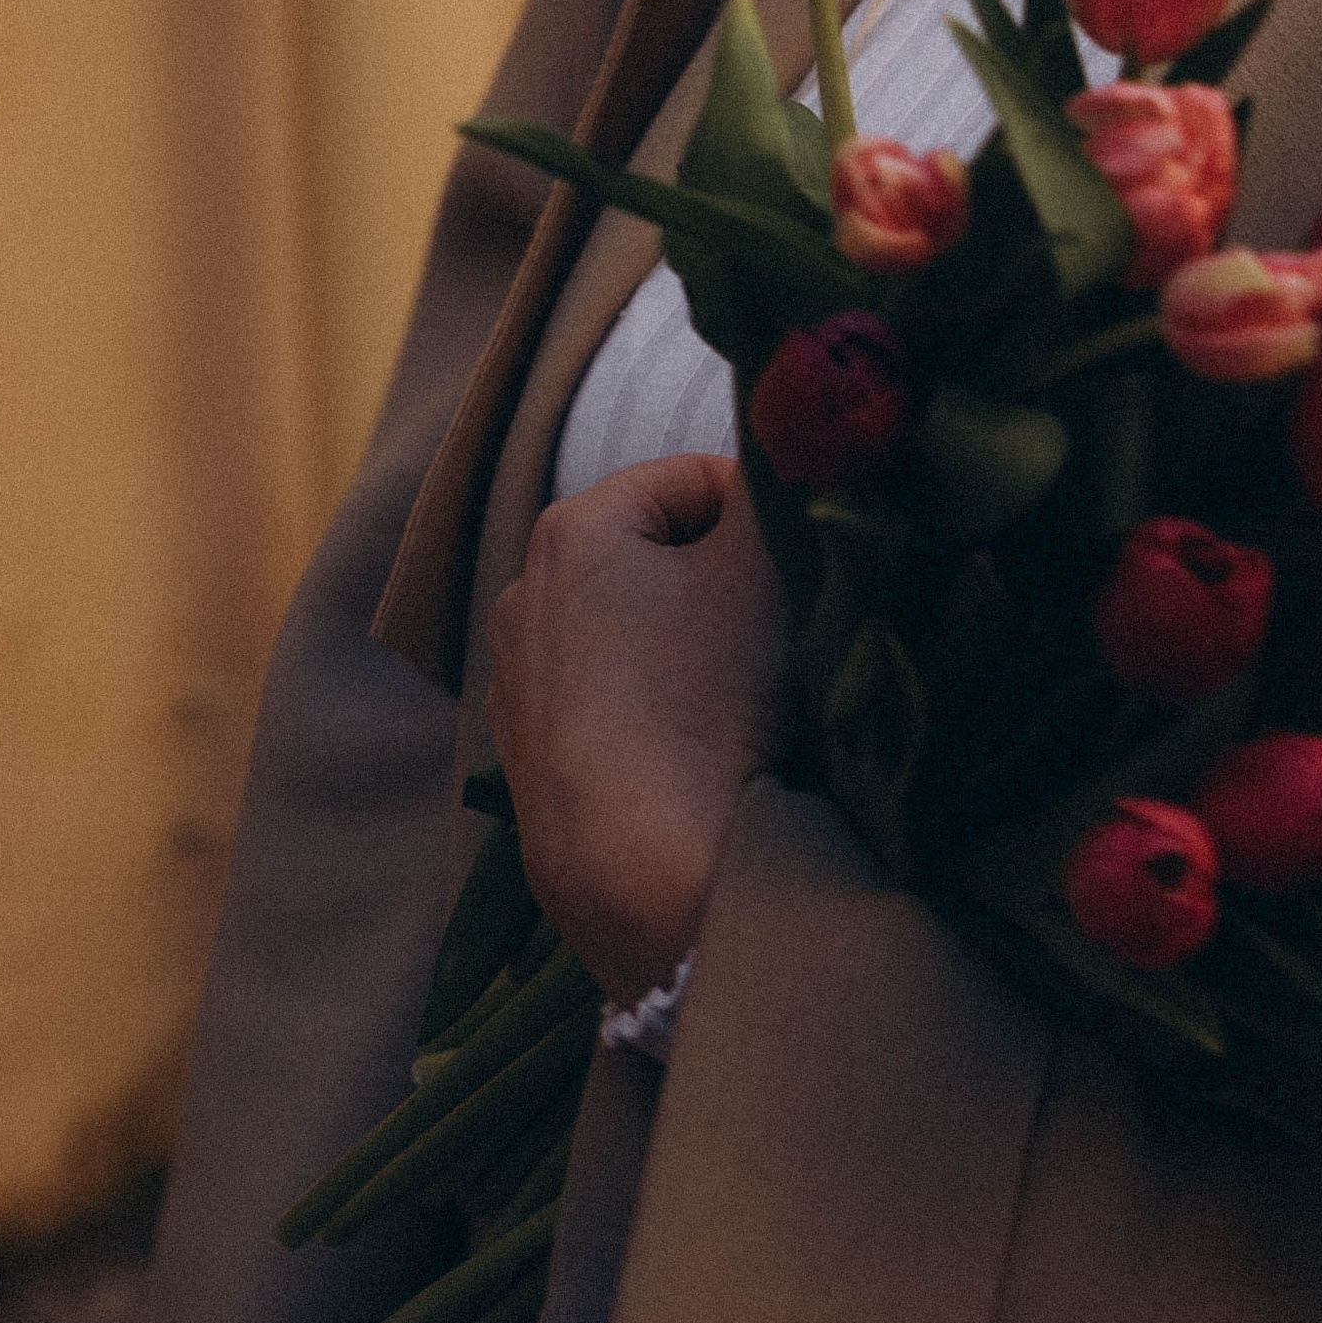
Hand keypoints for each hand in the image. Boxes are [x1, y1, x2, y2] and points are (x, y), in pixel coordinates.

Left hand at [488, 452, 787, 1002]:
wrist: (649, 882)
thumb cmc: (708, 705)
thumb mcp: (763, 566)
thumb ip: (778, 481)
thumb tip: (791, 440)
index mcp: (570, 529)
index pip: (699, 479)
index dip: (766, 520)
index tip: (802, 580)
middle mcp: (523, 597)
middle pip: (665, 558)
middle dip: (726, 588)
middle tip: (780, 643)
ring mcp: (520, 689)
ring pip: (641, 637)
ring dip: (696, 656)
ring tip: (741, 711)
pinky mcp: (530, 769)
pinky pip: (617, 710)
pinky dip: (661, 719)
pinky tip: (696, 763)